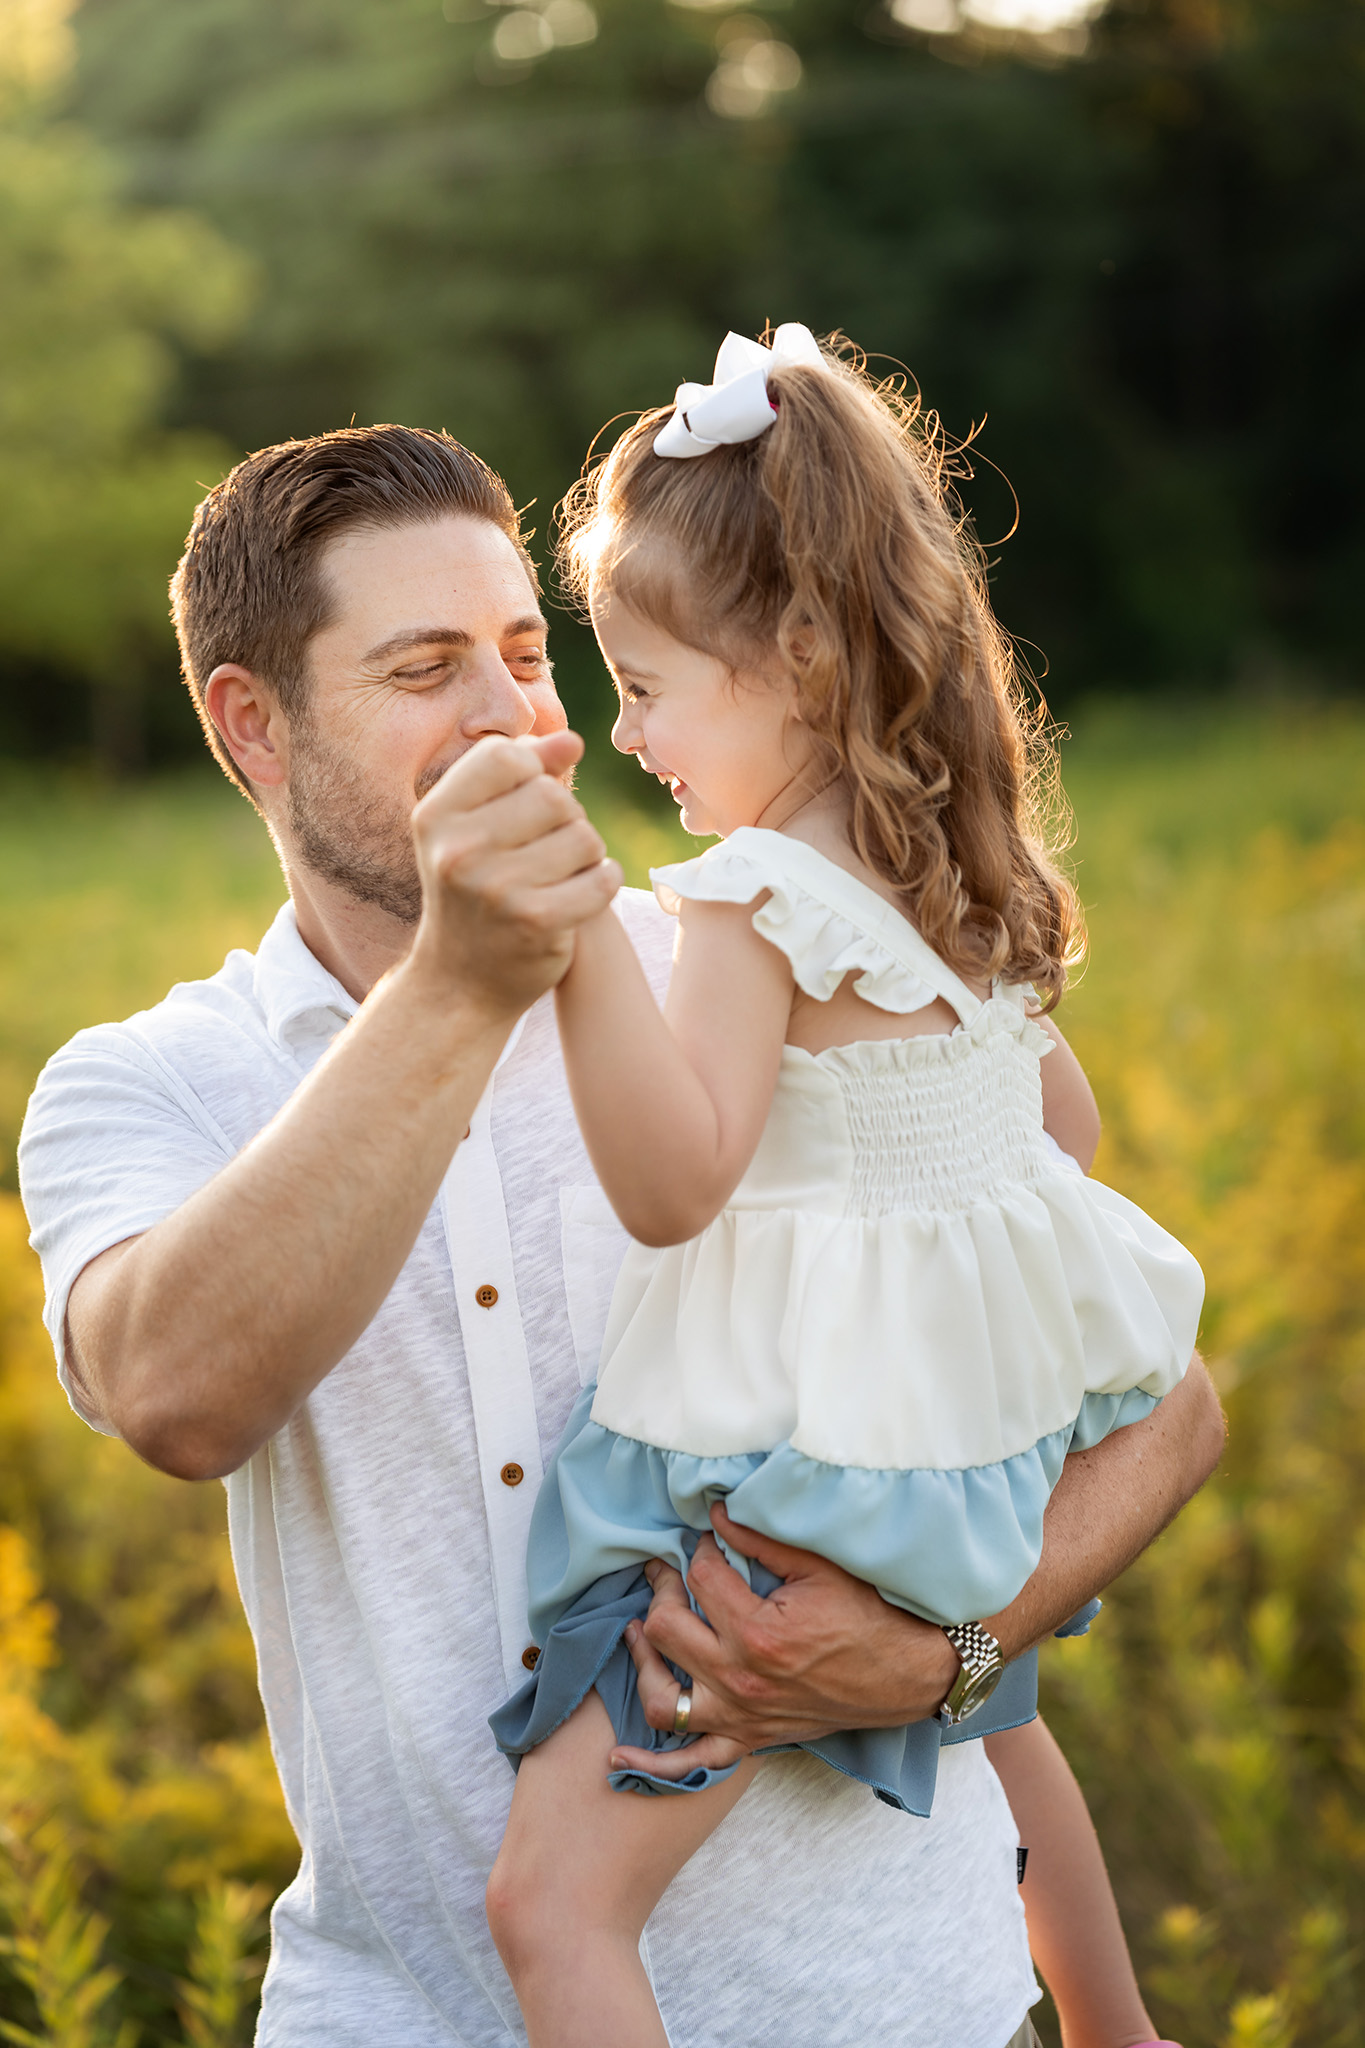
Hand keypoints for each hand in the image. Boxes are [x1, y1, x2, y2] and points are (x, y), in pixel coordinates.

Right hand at [408, 730, 619, 1016]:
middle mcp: (458, 850)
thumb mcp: (476, 827)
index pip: (507, 756)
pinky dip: (602, 883)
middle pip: (553, 796)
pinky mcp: (536, 922)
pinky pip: (602, 878)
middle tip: (546, 849)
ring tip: (559, 875)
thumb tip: (572, 740)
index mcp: (436, 815)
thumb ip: (524, 773)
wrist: (459, 983)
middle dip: (564, 819)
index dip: (531, 772)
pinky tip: (581, 895)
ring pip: (583, 836)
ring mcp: (496, 888)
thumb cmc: (474, 890)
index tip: (525, 804)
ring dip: (585, 854)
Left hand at [607, 1502, 957, 1775]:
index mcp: (758, 1631)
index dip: (699, 1548)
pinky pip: (692, 1761)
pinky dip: (654, 1762)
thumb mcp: (819, 1565)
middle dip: (663, 1589)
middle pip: (668, 1628)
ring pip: (662, 1698)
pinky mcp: (750, 1739)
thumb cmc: (869, 1613)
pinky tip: (619, 1755)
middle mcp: (741, 1679)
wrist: (908, 1672)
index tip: (708, 1537)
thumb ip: (761, 1538)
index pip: (700, 1576)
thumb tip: (717, 1512)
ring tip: (640, 1630)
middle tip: (670, 1570)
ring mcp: (742, 1716)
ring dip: (645, 1661)